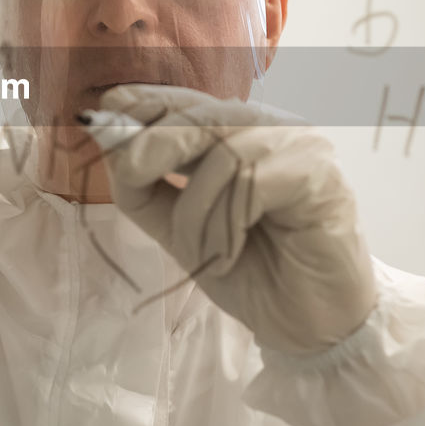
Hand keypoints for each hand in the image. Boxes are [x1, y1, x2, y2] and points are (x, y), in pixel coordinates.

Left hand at [94, 84, 376, 354]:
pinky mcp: (320, 174)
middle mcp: (272, 128)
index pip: (186, 101)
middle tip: (132, 175)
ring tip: (207, 250)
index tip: (104, 113)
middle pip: (201, 114)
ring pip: (223, 152)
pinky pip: (252, 182)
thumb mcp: (179, 227)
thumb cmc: (250, 271)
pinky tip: (235, 248)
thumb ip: (146, 188)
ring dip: (198, 210)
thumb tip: (109, 142)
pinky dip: (230, 221)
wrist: (307, 325)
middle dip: (154, 144)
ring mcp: (301, 145)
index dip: (144, 102)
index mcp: (240, 132)